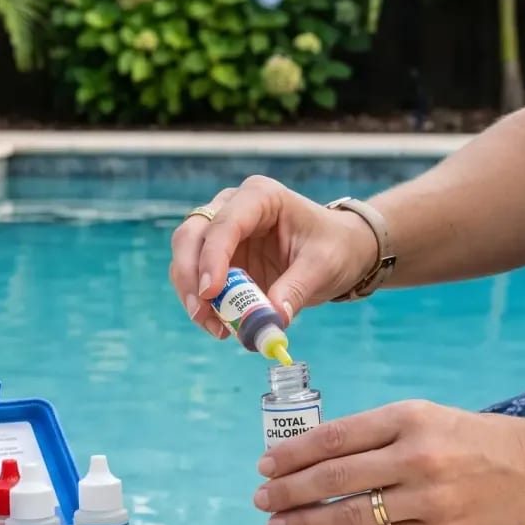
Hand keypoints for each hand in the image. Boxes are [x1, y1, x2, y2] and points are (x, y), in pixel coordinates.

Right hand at [169, 175, 379, 337]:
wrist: (339, 250)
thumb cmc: (334, 247)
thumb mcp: (322, 267)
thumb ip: (295, 290)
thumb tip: (270, 320)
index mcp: (261, 197)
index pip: (226, 222)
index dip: (213, 256)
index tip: (210, 293)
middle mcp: (233, 207)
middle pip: (192, 234)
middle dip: (190, 274)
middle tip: (201, 311)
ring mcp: (221, 232)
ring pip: (186, 257)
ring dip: (191, 294)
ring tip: (215, 327)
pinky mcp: (218, 258)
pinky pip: (197, 280)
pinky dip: (203, 304)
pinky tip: (220, 326)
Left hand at [253, 401, 524, 524]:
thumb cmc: (476, 440)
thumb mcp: (427, 417)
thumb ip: (376, 435)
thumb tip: (314, 457)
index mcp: (409, 418)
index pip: (335, 437)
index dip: (293, 454)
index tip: (266, 464)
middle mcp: (416, 456)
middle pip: (334, 477)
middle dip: (288, 490)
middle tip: (260, 498)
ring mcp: (429, 499)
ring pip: (351, 514)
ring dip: (306, 522)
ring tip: (277, 524)